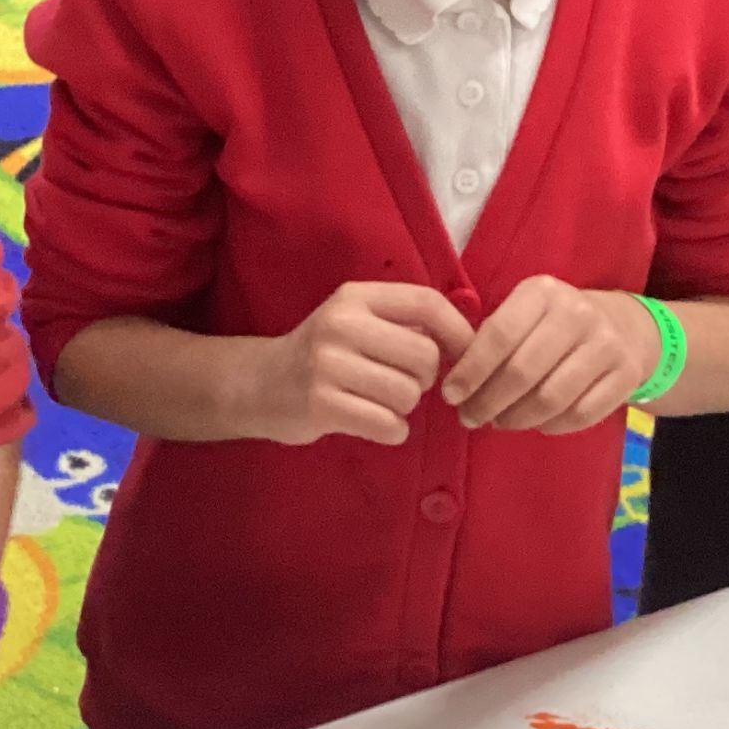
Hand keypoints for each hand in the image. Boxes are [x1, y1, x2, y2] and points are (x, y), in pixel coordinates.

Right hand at [248, 282, 474, 445]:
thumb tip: (468, 340)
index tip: (464, 355)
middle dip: (425, 379)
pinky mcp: (321, 405)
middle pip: (425, 357)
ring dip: (405, 408)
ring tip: (379, 403)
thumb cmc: (323, 354)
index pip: (426, 303)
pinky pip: (389, 425)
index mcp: (355, 297)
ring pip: (408, 395)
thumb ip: (402, 323)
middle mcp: (341, 325)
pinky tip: (372, 423)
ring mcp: (328, 365)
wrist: (259, 385)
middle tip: (403, 384)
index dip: (458, 332)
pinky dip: (392, 430)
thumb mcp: (355, 321)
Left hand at [441, 276, 657, 432]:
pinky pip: (580, 415)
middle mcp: (577, 313)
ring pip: (551, 399)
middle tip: (470, 417)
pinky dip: (551, 426)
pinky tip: (537, 423)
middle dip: (488, 402)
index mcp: (542, 293)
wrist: (625, 326)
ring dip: (517, 419)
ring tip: (500, 422)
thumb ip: (489, 339)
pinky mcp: (627, 374)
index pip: (499, 335)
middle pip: (522, 372)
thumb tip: (454, 383)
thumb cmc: (554, 324)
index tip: (451, 395)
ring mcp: (607, 344)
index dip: (470, 371)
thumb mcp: (523, 313)